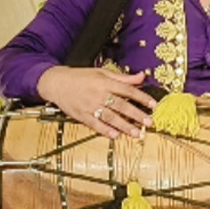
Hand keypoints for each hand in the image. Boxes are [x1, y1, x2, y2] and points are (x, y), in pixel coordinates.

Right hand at [36, 66, 155, 139]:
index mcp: (105, 83)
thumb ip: (123, 77)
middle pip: (121, 106)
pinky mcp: (81, 115)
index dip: (142, 97)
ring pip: (110, 117)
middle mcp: (98, 94)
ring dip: (124, 126)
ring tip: (137, 133)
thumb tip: (141, 76)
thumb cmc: (80, 77)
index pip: (127, 90)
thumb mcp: (102, 73)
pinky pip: (95, 124)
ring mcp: (90, 106)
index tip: (153, 104)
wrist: (56, 82)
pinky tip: (115, 135)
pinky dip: (105, 130)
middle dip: (136, 115)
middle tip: (149, 122)